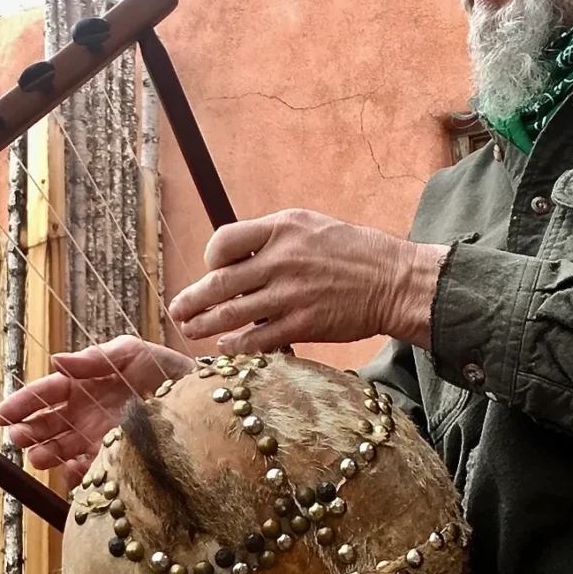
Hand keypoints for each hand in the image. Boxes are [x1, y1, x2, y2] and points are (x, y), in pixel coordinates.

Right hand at [0, 335, 194, 486]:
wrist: (199, 399)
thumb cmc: (165, 370)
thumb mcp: (133, 353)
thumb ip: (97, 358)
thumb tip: (57, 360)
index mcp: (82, 385)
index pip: (45, 393)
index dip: (22, 403)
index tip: (2, 415)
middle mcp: (83, 414)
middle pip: (44, 425)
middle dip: (27, 432)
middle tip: (17, 438)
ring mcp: (94, 440)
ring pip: (58, 450)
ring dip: (43, 454)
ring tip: (37, 457)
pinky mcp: (111, 462)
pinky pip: (86, 473)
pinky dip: (75, 476)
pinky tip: (72, 473)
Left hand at [167, 208, 447, 353]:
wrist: (396, 281)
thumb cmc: (354, 253)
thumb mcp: (312, 226)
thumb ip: (274, 238)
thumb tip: (234, 257)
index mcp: (282, 229)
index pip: (224, 242)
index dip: (209, 258)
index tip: (211, 269)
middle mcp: (283, 260)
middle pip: (219, 284)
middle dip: (191, 301)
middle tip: (176, 311)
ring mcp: (292, 294)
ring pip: (232, 315)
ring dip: (205, 325)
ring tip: (189, 330)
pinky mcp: (304, 324)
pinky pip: (258, 338)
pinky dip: (237, 345)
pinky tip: (226, 347)